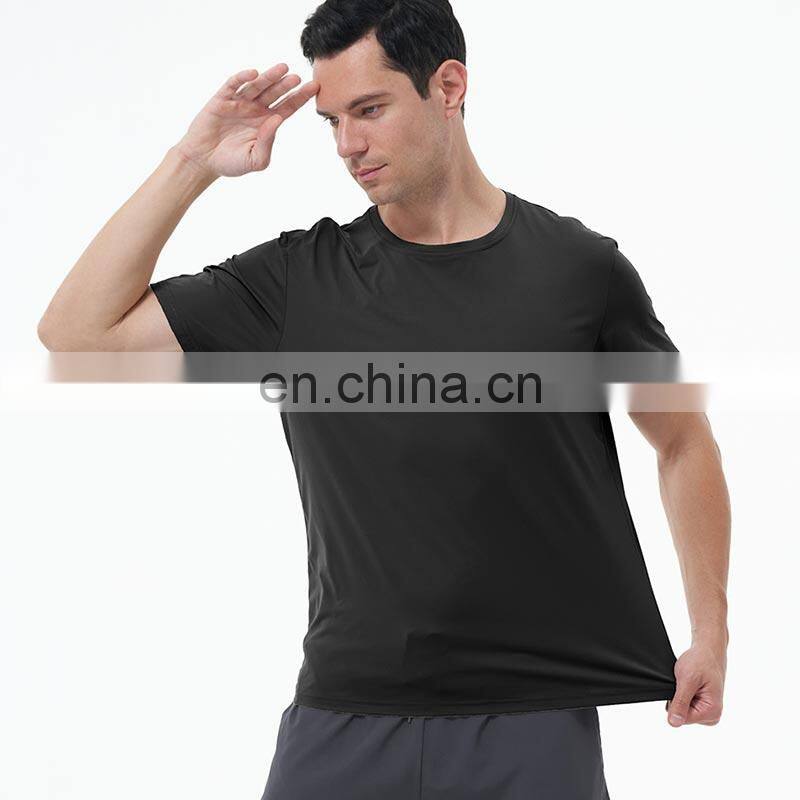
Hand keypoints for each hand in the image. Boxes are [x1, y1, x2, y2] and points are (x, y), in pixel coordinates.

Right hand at [174, 63, 318, 179]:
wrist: (204, 161)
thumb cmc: (232, 162)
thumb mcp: (256, 159)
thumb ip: (268, 142)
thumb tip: (277, 119)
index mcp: (267, 123)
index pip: (288, 107)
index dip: (300, 97)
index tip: (314, 87)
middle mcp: (256, 110)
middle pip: (275, 93)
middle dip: (286, 85)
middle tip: (297, 77)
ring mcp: (239, 103)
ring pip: (257, 86)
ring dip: (269, 77)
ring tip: (282, 68)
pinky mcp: (222, 100)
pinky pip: (233, 85)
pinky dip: (242, 78)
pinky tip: (253, 74)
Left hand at [666, 639, 725, 726]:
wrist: (708, 651)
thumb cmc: (701, 662)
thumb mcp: (687, 680)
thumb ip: (680, 703)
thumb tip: (673, 723)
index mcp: (712, 712)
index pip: (682, 718)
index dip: (675, 702)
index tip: (682, 687)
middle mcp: (712, 716)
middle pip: (683, 716)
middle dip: (679, 699)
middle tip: (687, 683)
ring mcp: (708, 712)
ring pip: (682, 710)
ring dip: (681, 695)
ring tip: (690, 683)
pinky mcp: (703, 707)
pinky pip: (685, 705)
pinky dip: (683, 694)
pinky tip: (691, 685)